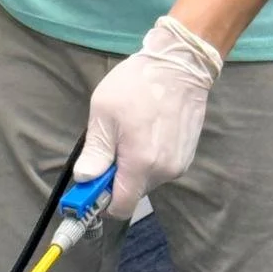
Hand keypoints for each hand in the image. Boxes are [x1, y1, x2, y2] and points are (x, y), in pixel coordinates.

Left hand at [74, 18, 223, 220]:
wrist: (180, 64)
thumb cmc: (137, 84)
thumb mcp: (104, 114)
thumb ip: (95, 152)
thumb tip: (85, 178)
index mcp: (141, 164)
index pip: (120, 207)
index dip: (103, 202)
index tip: (93, 187)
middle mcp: (164, 171)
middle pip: (133, 194)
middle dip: (118, 179)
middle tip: (112, 148)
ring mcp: (179, 165)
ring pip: (146, 181)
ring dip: (135, 167)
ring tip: (133, 134)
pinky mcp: (187, 157)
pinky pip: (161, 169)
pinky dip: (150, 159)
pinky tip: (149, 133)